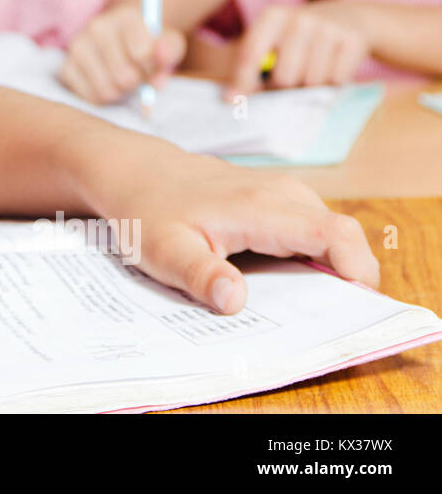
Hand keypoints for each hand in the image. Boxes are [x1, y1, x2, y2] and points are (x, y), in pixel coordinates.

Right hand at [59, 6, 186, 103]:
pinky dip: (103, 97)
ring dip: (120, 93)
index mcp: (126, 17)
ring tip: (123, 79)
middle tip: (138, 74)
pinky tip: (107, 83)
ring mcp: (78, 46)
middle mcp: (98, 26)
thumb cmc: (149, 46)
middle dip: (136, 83)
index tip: (152, 63)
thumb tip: (162, 56)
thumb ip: (170, 50)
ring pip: (106, 89)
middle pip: (124, 76)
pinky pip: (90, 97)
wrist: (122, 42)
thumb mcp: (169, 44)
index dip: (152, 67)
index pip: (142, 54)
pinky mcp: (66, 67)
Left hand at [94, 156, 379, 313]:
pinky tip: (279, 285)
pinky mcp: (277, 200)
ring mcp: (283, 193)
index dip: (358, 272)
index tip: (354, 309)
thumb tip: (235, 301)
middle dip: (347, 281)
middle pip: (344, 238)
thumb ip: (200, 275)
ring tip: (297, 308)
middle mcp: (283, 195)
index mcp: (263, 207)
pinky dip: (308, 259)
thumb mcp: (162, 249)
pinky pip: (310, 231)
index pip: (337, 235)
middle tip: (321, 322)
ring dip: (326, 271)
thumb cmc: (147, 209)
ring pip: (329, 236)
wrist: (134, 171)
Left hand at [225, 0, 369, 98]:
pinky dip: (331, 83)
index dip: (242, 81)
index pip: (250, 54)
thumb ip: (252, 66)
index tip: (232, 101)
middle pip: (283, 77)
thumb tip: (232, 99)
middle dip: (283, 88)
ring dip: (310, 86)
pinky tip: (330, 67)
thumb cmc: (299, 37)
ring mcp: (328, 28)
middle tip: (288, 81)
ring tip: (311, 71)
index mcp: (272, 16)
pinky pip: (335, 80)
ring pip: (310, 82)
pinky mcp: (352, 40)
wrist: (349, 16)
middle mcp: (299, 18)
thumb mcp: (274, 40)